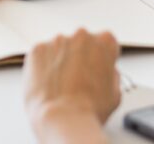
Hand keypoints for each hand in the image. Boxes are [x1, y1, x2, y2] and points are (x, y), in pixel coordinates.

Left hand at [24, 29, 119, 143]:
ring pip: (60, 49)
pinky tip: (47, 85)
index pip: (104, 43)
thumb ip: (112, 74)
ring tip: (60, 87)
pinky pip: (41, 56)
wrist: (63, 119)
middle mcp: (82, 35)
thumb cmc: (89, 110)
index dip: (99, 60)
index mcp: (105, 41)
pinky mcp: (38, 49)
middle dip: (79, 58)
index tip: (95, 70)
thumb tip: (105, 72)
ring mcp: (58, 40)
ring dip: (60, 62)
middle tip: (76, 81)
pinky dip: (42, 67)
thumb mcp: (115, 93)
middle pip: (81, 43)